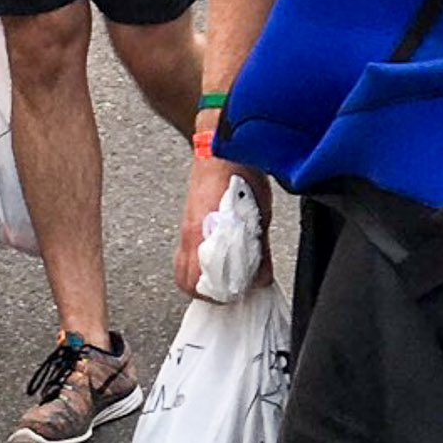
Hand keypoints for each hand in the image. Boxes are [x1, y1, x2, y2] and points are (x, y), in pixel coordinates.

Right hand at [174, 151, 272, 297]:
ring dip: (198, 281)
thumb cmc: (240, 172)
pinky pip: (183, 253)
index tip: (237, 295)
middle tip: (228, 294)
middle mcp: (191, 232)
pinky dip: (196, 265)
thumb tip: (261, 278)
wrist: (221, 147)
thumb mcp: (259, 216)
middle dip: (206, 294)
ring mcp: (186, 228)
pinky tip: (214, 262)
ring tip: (220, 283)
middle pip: (185, 280)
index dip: (220, 294)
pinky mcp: (188, 222)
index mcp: (208, 231)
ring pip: (181, 268)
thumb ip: (260, 251)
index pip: (203, 279)